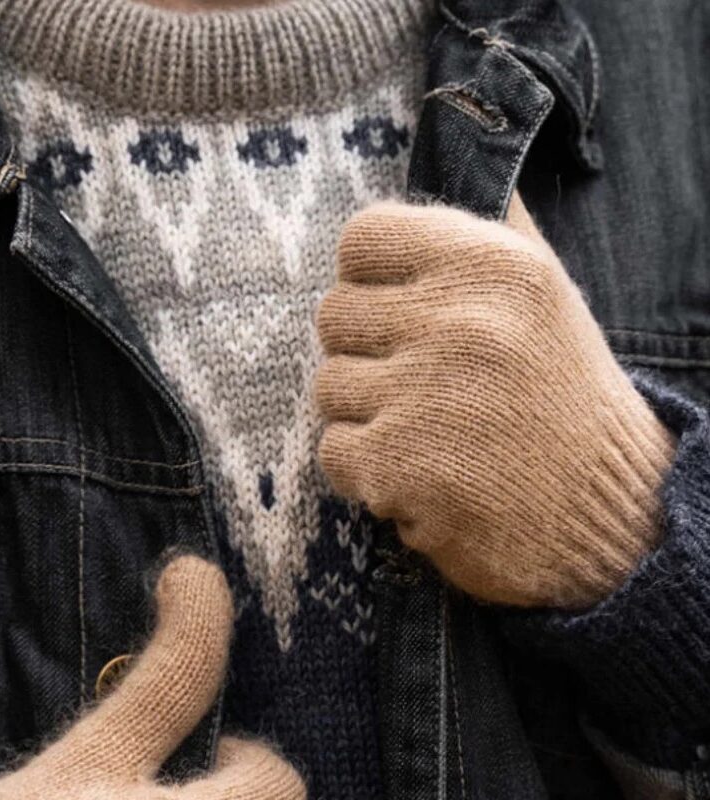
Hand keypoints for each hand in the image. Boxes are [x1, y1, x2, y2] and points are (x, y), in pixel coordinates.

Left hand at [315, 197, 673, 607]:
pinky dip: (365, 471)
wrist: (604, 515)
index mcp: (490, 266)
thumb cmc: (564, 402)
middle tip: (417, 385)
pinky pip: (333, 451)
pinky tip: (419, 474)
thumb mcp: (547, 297)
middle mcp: (457, 322)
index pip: (363, 239)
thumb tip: (450, 151)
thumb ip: (493, 231)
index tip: (395, 313)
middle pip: (333, 316)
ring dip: (365, 416)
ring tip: (428, 433)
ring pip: (327, 387)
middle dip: (365, 354)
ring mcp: (423, 396)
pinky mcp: (397, 466)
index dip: (367, 280)